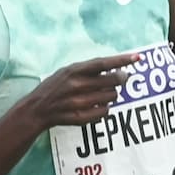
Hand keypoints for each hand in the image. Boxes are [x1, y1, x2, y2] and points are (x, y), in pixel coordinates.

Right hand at [19, 53, 139, 134]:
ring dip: (111, 94)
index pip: (103, 63)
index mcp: (73, 71)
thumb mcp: (67, 71)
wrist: (37, 109)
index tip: (137, 57)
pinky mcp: (81, 117)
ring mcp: (79, 102)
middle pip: (113, 81)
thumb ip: (89, 69)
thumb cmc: (55, 87)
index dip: (121, 60)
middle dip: (121, 79)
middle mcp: (77, 86)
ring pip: (112, 96)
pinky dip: (104, 107)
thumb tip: (118, 70)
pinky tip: (94, 105)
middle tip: (122, 78)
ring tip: (100, 93)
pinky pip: (106, 111)